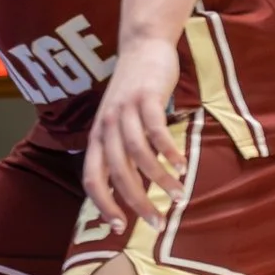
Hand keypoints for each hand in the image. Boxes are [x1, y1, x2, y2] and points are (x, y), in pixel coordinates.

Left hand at [82, 36, 183, 229]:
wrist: (143, 45)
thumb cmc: (133, 92)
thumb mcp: (119, 123)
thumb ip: (122, 151)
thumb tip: (130, 190)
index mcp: (97, 136)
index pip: (92, 178)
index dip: (103, 205)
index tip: (119, 228)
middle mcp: (106, 125)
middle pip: (117, 172)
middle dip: (137, 201)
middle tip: (157, 222)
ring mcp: (125, 110)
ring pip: (138, 154)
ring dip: (159, 179)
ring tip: (179, 195)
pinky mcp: (146, 97)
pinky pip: (156, 130)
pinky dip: (168, 150)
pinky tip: (182, 164)